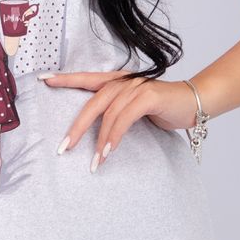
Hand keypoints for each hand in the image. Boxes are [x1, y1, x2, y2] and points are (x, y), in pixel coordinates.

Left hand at [39, 70, 198, 168]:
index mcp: (117, 81)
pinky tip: (109, 151)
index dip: (65, 78)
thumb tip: (95, 132)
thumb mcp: (134, 109)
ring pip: (108, 114)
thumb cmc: (163, 108)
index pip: (86, 78)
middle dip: (77, 127)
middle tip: (63, 148)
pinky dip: (115, 136)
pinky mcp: (149, 96)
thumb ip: (116, 113)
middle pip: (92, 102)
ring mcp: (137, 86)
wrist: (195, 102)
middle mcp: (124, 81)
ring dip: (100, 140)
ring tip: (94, 161)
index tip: (43, 80)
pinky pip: (125, 118)